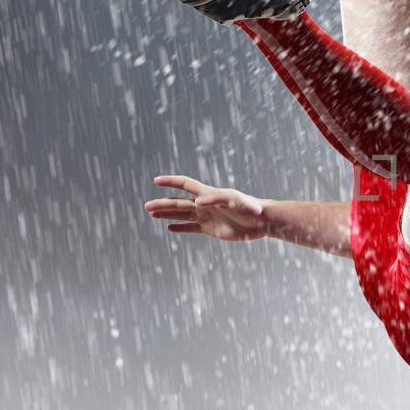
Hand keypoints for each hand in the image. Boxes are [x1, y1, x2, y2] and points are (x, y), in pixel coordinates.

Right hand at [144, 175, 272, 242]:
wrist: (263, 221)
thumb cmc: (251, 208)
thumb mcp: (235, 201)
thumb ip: (217, 199)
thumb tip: (198, 201)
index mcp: (209, 193)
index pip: (186, 184)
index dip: (171, 182)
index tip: (156, 180)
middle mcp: (205, 204)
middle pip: (179, 202)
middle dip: (163, 204)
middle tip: (146, 207)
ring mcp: (207, 217)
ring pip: (182, 215)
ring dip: (167, 214)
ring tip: (152, 214)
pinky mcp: (212, 229)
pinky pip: (192, 228)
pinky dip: (181, 228)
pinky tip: (170, 228)